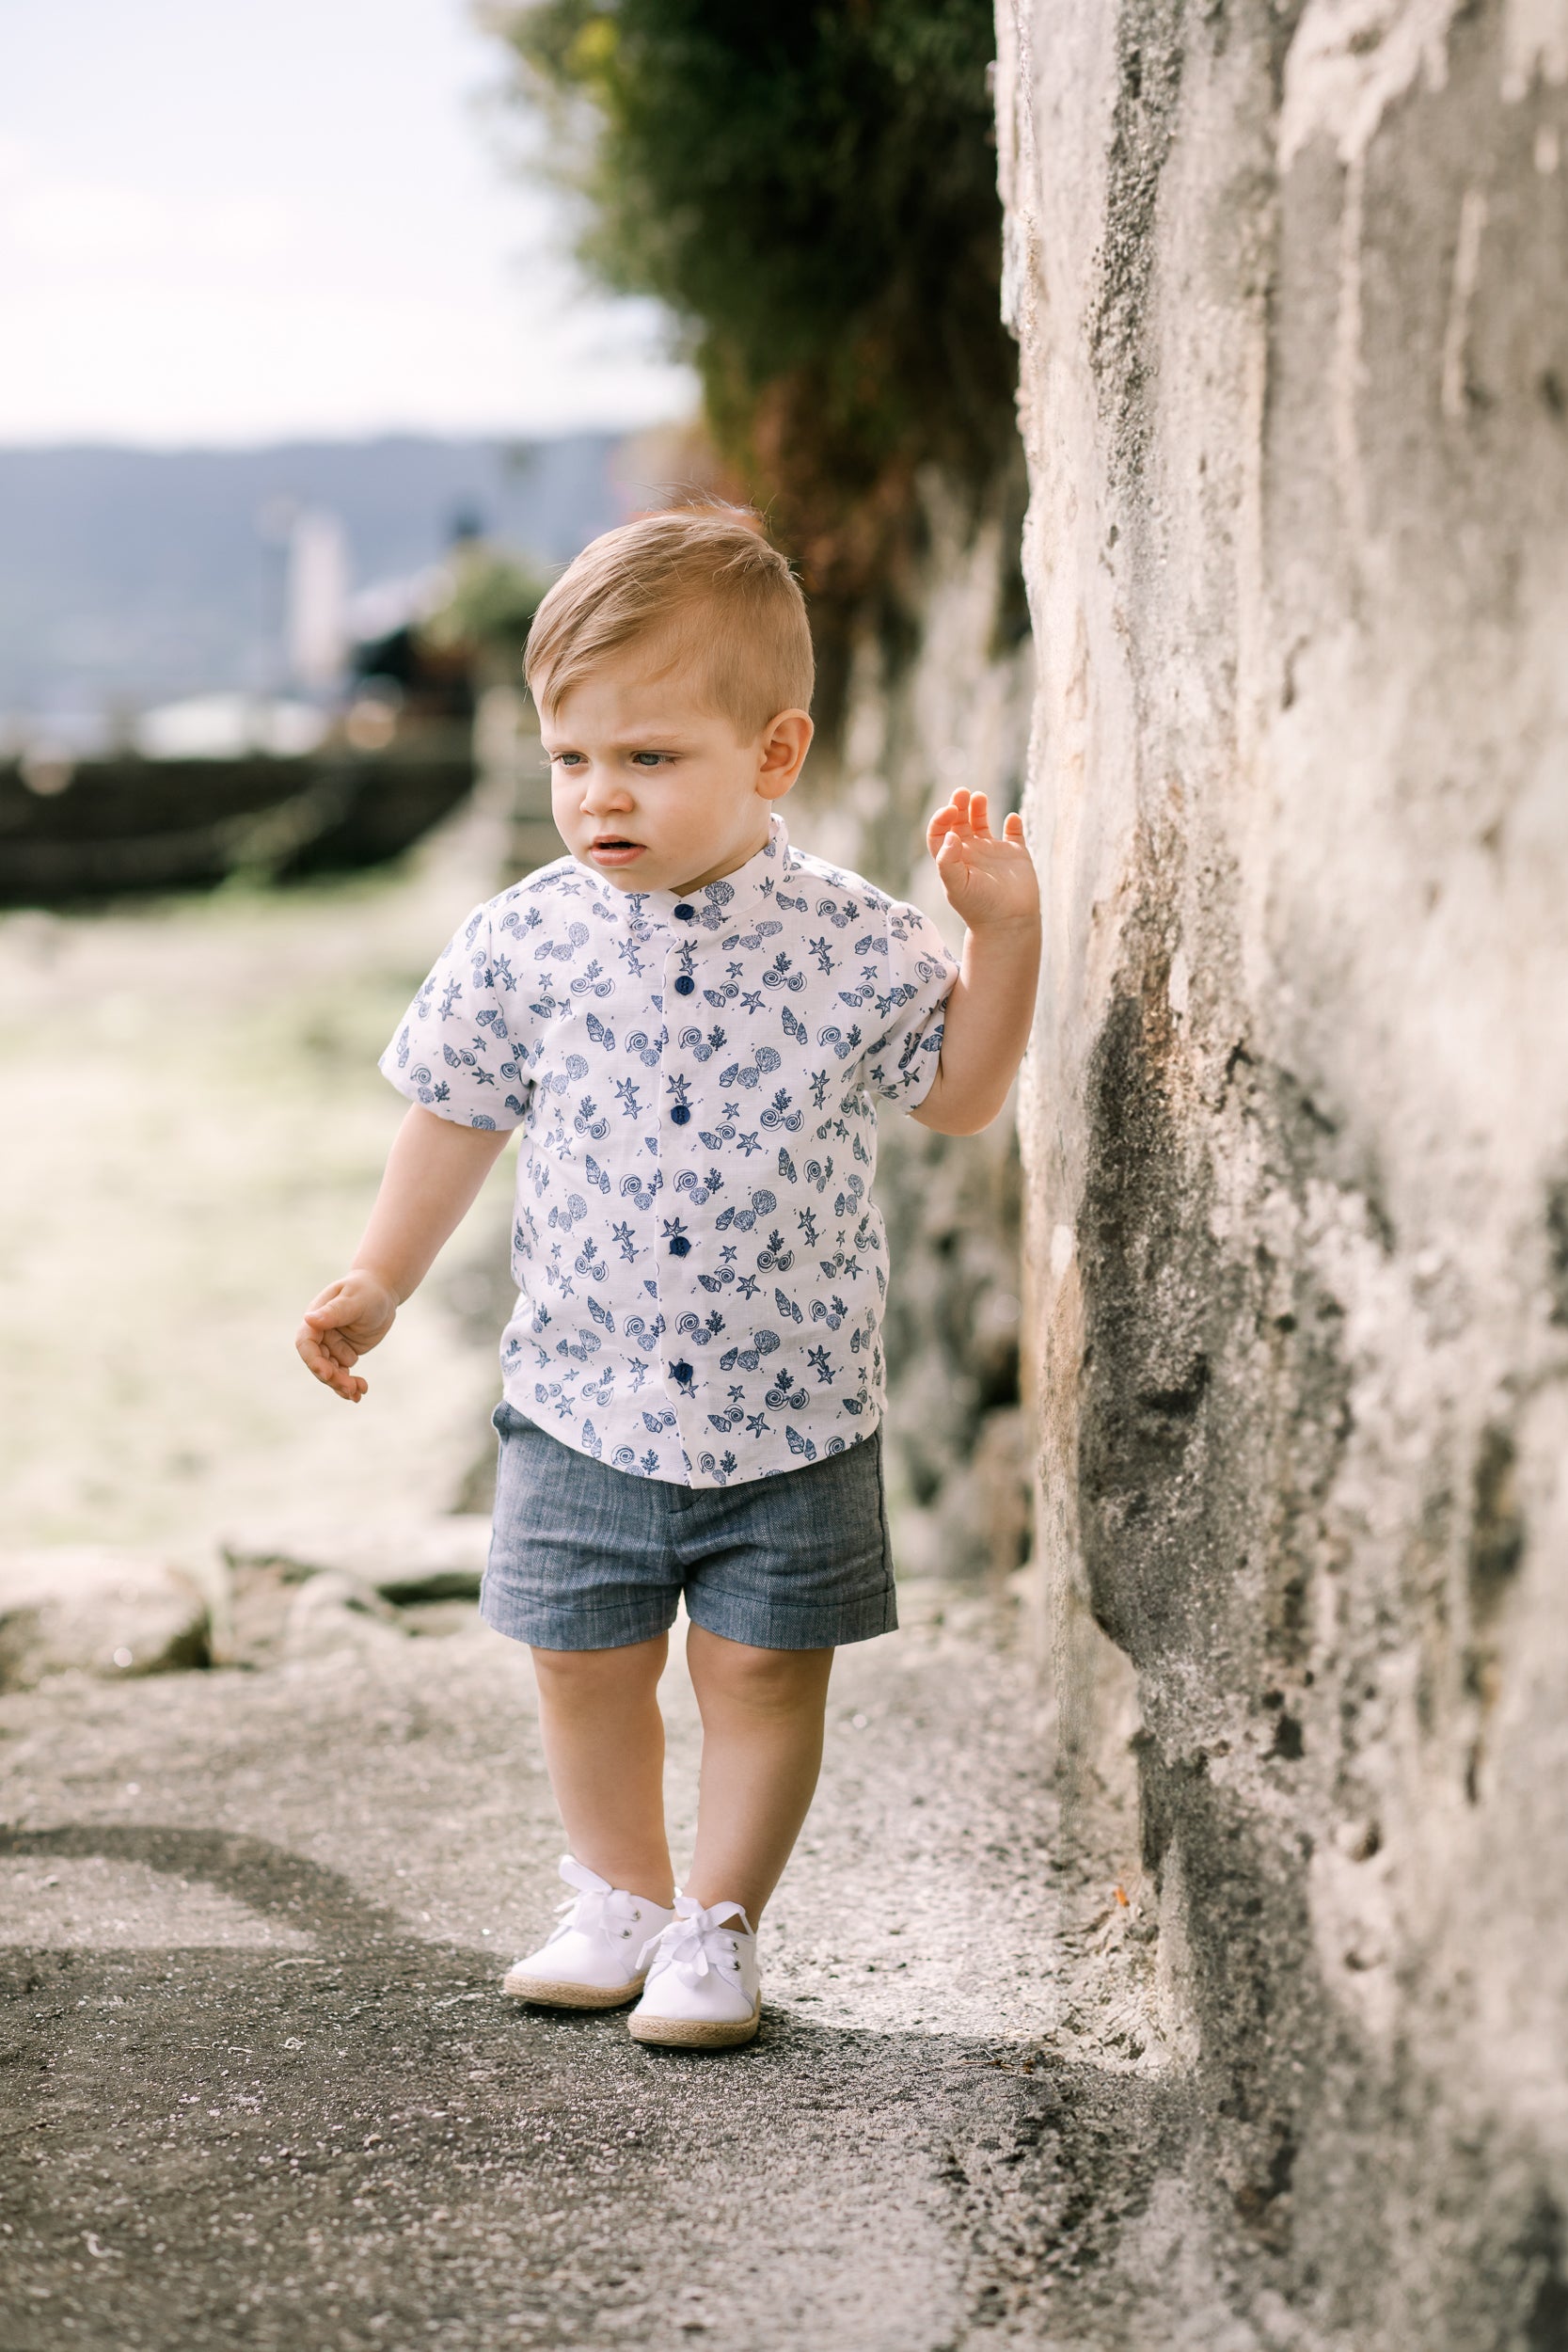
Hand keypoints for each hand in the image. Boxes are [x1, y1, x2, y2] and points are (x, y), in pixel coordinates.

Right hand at [295, 1268, 399, 1402]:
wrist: (382, 1291)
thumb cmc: (367, 1290)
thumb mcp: (354, 1299)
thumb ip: (334, 1311)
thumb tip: (309, 1319)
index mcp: (315, 1319)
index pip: (306, 1344)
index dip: (313, 1360)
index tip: (327, 1373)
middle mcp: (320, 1335)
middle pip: (318, 1363)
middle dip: (332, 1377)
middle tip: (350, 1387)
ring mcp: (332, 1346)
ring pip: (330, 1372)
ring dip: (342, 1384)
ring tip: (358, 1392)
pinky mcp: (344, 1353)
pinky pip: (343, 1373)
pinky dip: (350, 1384)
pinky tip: (361, 1392)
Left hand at [927, 790, 1037, 929]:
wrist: (1008, 923)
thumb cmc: (979, 908)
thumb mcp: (958, 886)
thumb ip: (948, 861)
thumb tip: (950, 835)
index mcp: (953, 859)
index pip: (939, 833)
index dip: (941, 819)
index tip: (950, 810)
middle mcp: (971, 853)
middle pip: (958, 822)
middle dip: (958, 805)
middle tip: (962, 792)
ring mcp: (993, 853)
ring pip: (982, 823)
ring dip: (979, 808)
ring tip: (979, 796)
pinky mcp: (1015, 855)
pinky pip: (1014, 834)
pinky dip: (1013, 824)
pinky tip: (1011, 819)